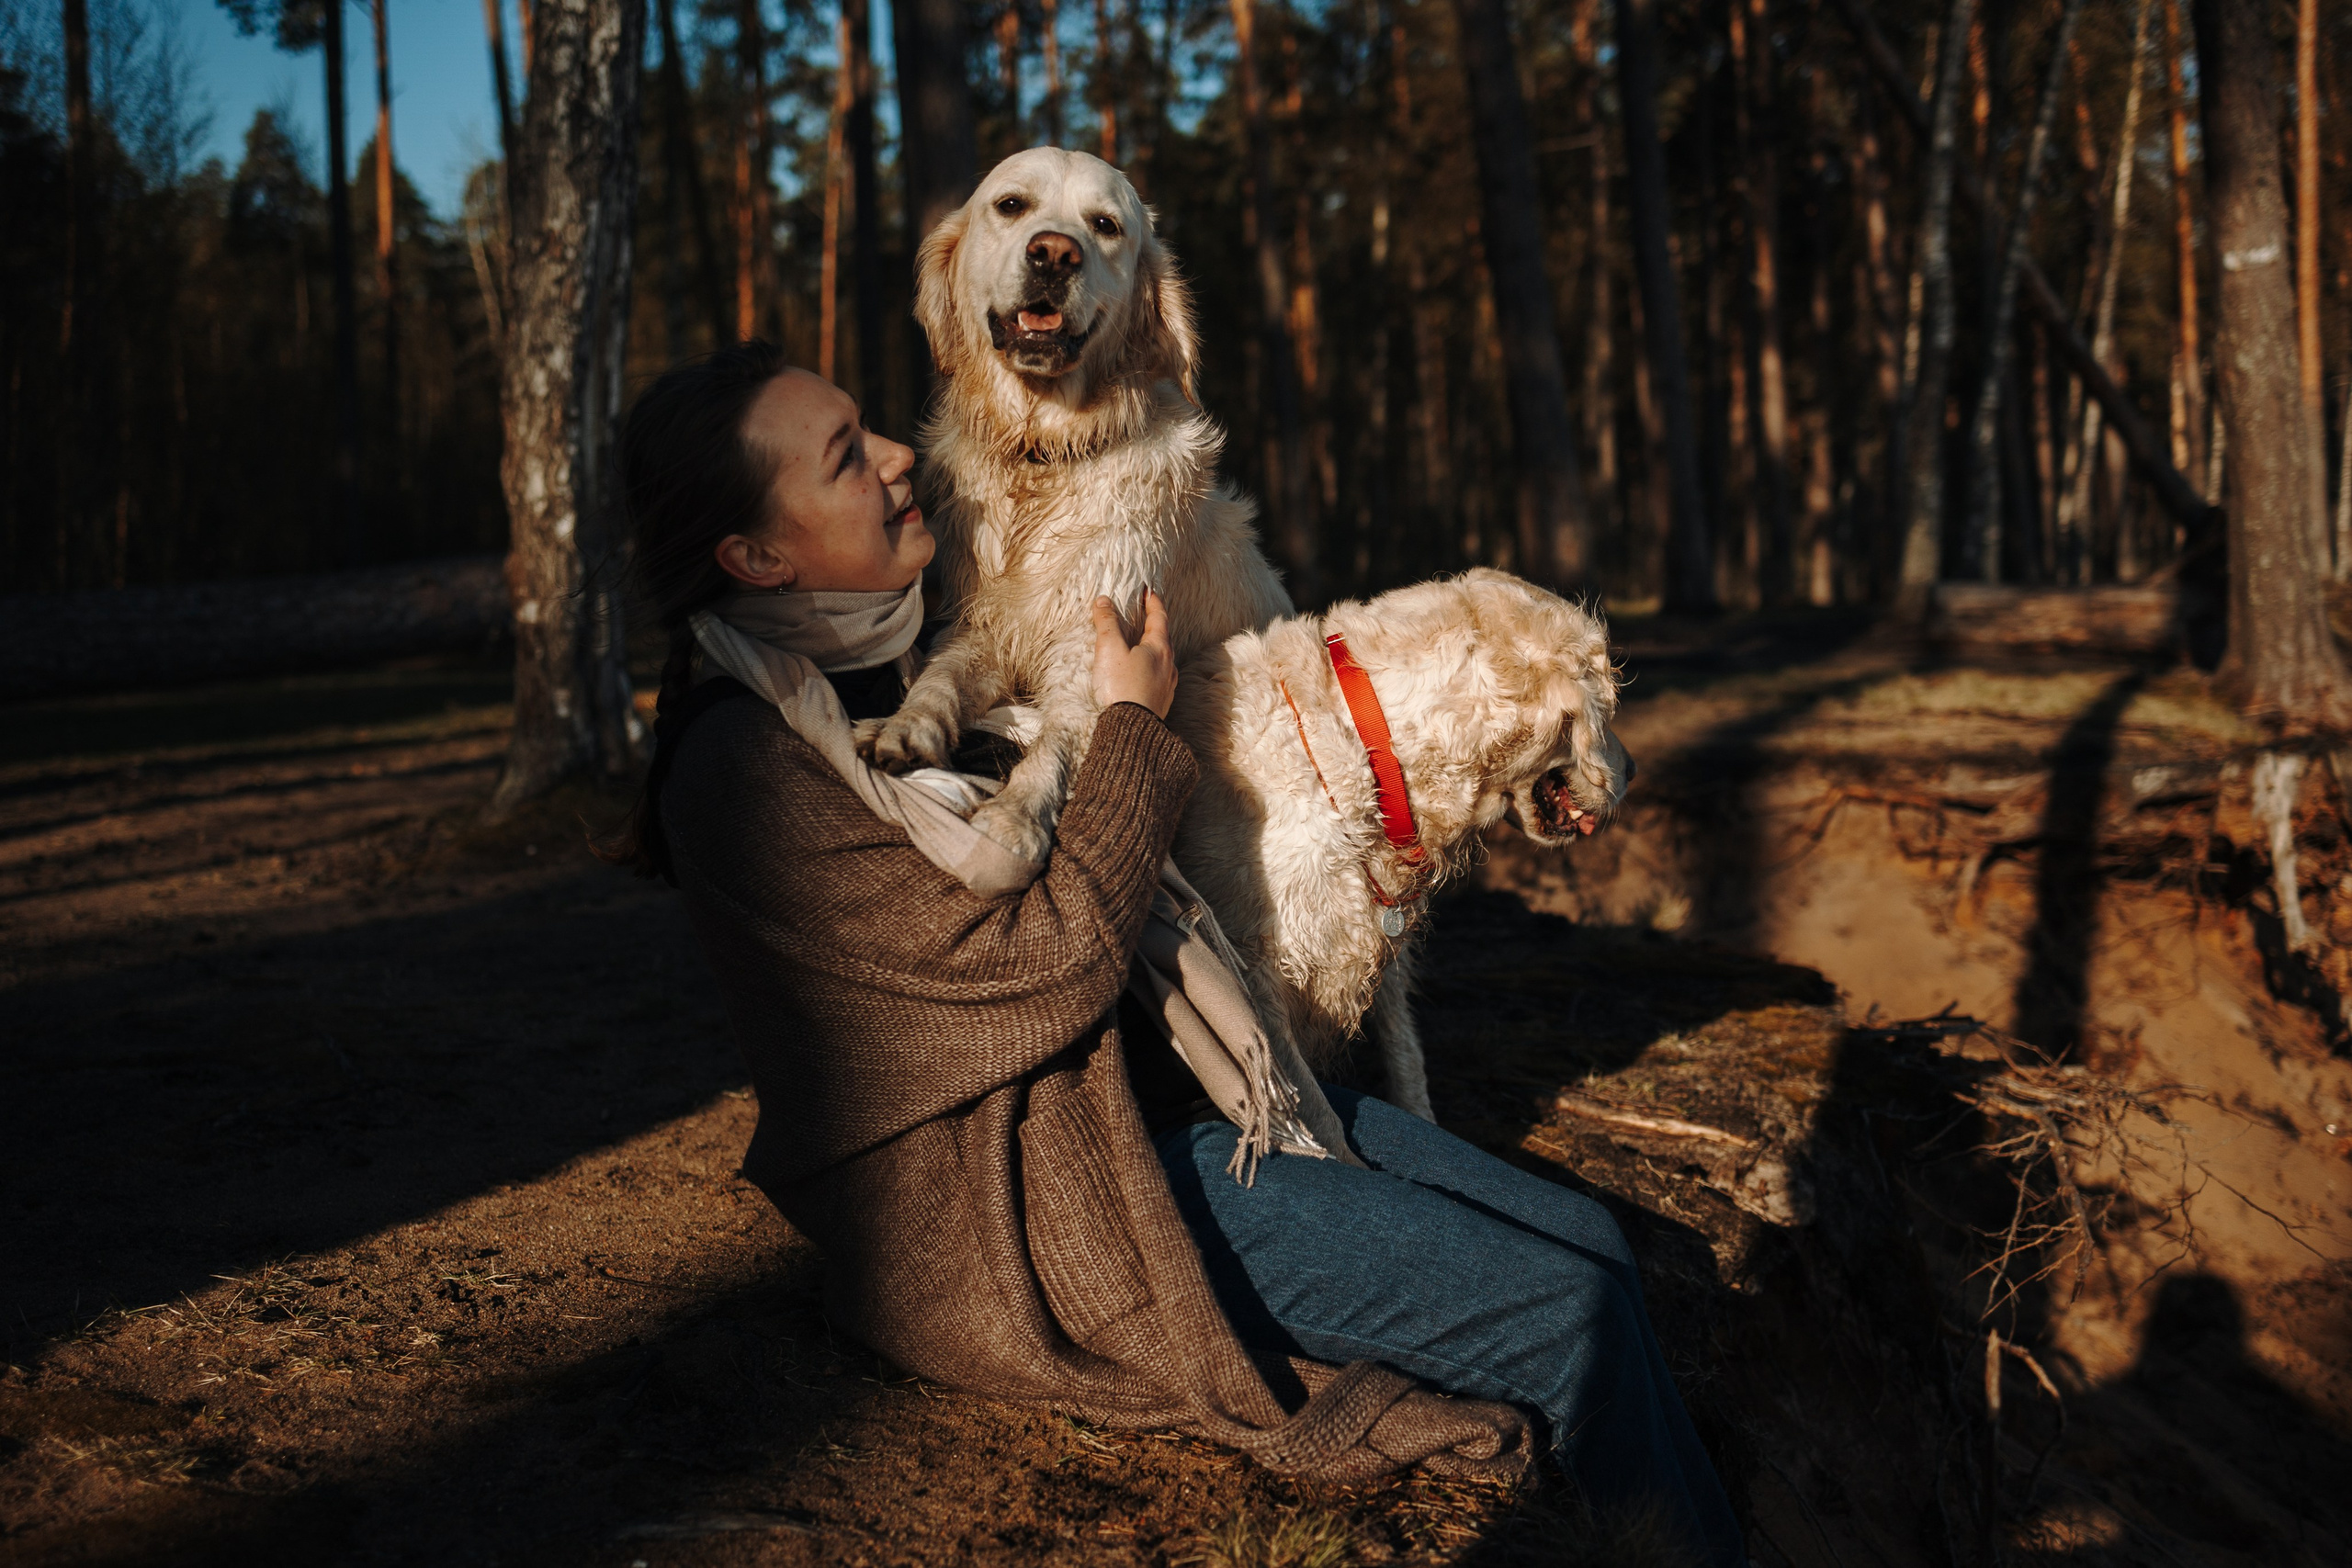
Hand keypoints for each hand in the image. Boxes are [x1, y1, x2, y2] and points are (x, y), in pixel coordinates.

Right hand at [1090, 589, 1177, 718]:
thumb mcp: (1110, 649)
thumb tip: (1103, 601)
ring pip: (1161, 660)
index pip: (1159, 617)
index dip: (1153, 602)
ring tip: (1138, 645)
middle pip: (1162, 638)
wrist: (1130, 731)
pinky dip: (1148, 668)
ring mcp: (1167, 686)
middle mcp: (1169, 666)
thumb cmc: (1121, 688)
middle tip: (1142, 615)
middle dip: (1152, 624)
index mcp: (1160, 648)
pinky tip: (1138, 675)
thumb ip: (1107, 623)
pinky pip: (1156, 678)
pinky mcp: (1160, 703)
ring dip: (1151, 648)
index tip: (1148, 591)